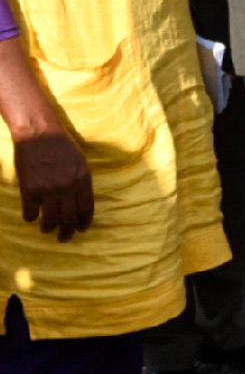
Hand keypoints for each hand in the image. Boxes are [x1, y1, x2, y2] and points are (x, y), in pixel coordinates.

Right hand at [15, 127, 93, 241]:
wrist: (39, 134)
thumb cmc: (62, 145)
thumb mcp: (81, 162)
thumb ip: (81, 181)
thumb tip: (80, 199)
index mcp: (83, 180)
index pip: (86, 209)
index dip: (84, 222)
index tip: (82, 229)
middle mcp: (67, 188)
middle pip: (69, 219)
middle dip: (67, 232)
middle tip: (65, 238)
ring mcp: (48, 191)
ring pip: (50, 220)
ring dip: (49, 229)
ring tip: (48, 230)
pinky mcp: (29, 190)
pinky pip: (30, 213)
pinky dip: (31, 217)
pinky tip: (31, 217)